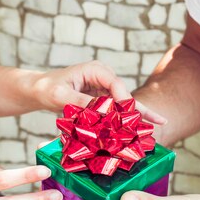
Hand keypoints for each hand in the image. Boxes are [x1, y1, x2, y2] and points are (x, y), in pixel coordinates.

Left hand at [31, 61, 166, 124]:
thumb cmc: (47, 89)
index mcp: (96, 70)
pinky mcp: (102, 101)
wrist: (39, 91)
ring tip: (159, 126)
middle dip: (140, 110)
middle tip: (160, 122)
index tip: (131, 118)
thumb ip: (81, 102)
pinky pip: (116, 112)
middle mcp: (104, 77)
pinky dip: (126, 121)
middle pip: (125, 95)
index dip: (125, 101)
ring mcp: (105, 89)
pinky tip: (142, 130)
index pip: (116, 84)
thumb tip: (101, 113)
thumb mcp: (61, 95)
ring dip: (136, 117)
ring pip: (124, 105)